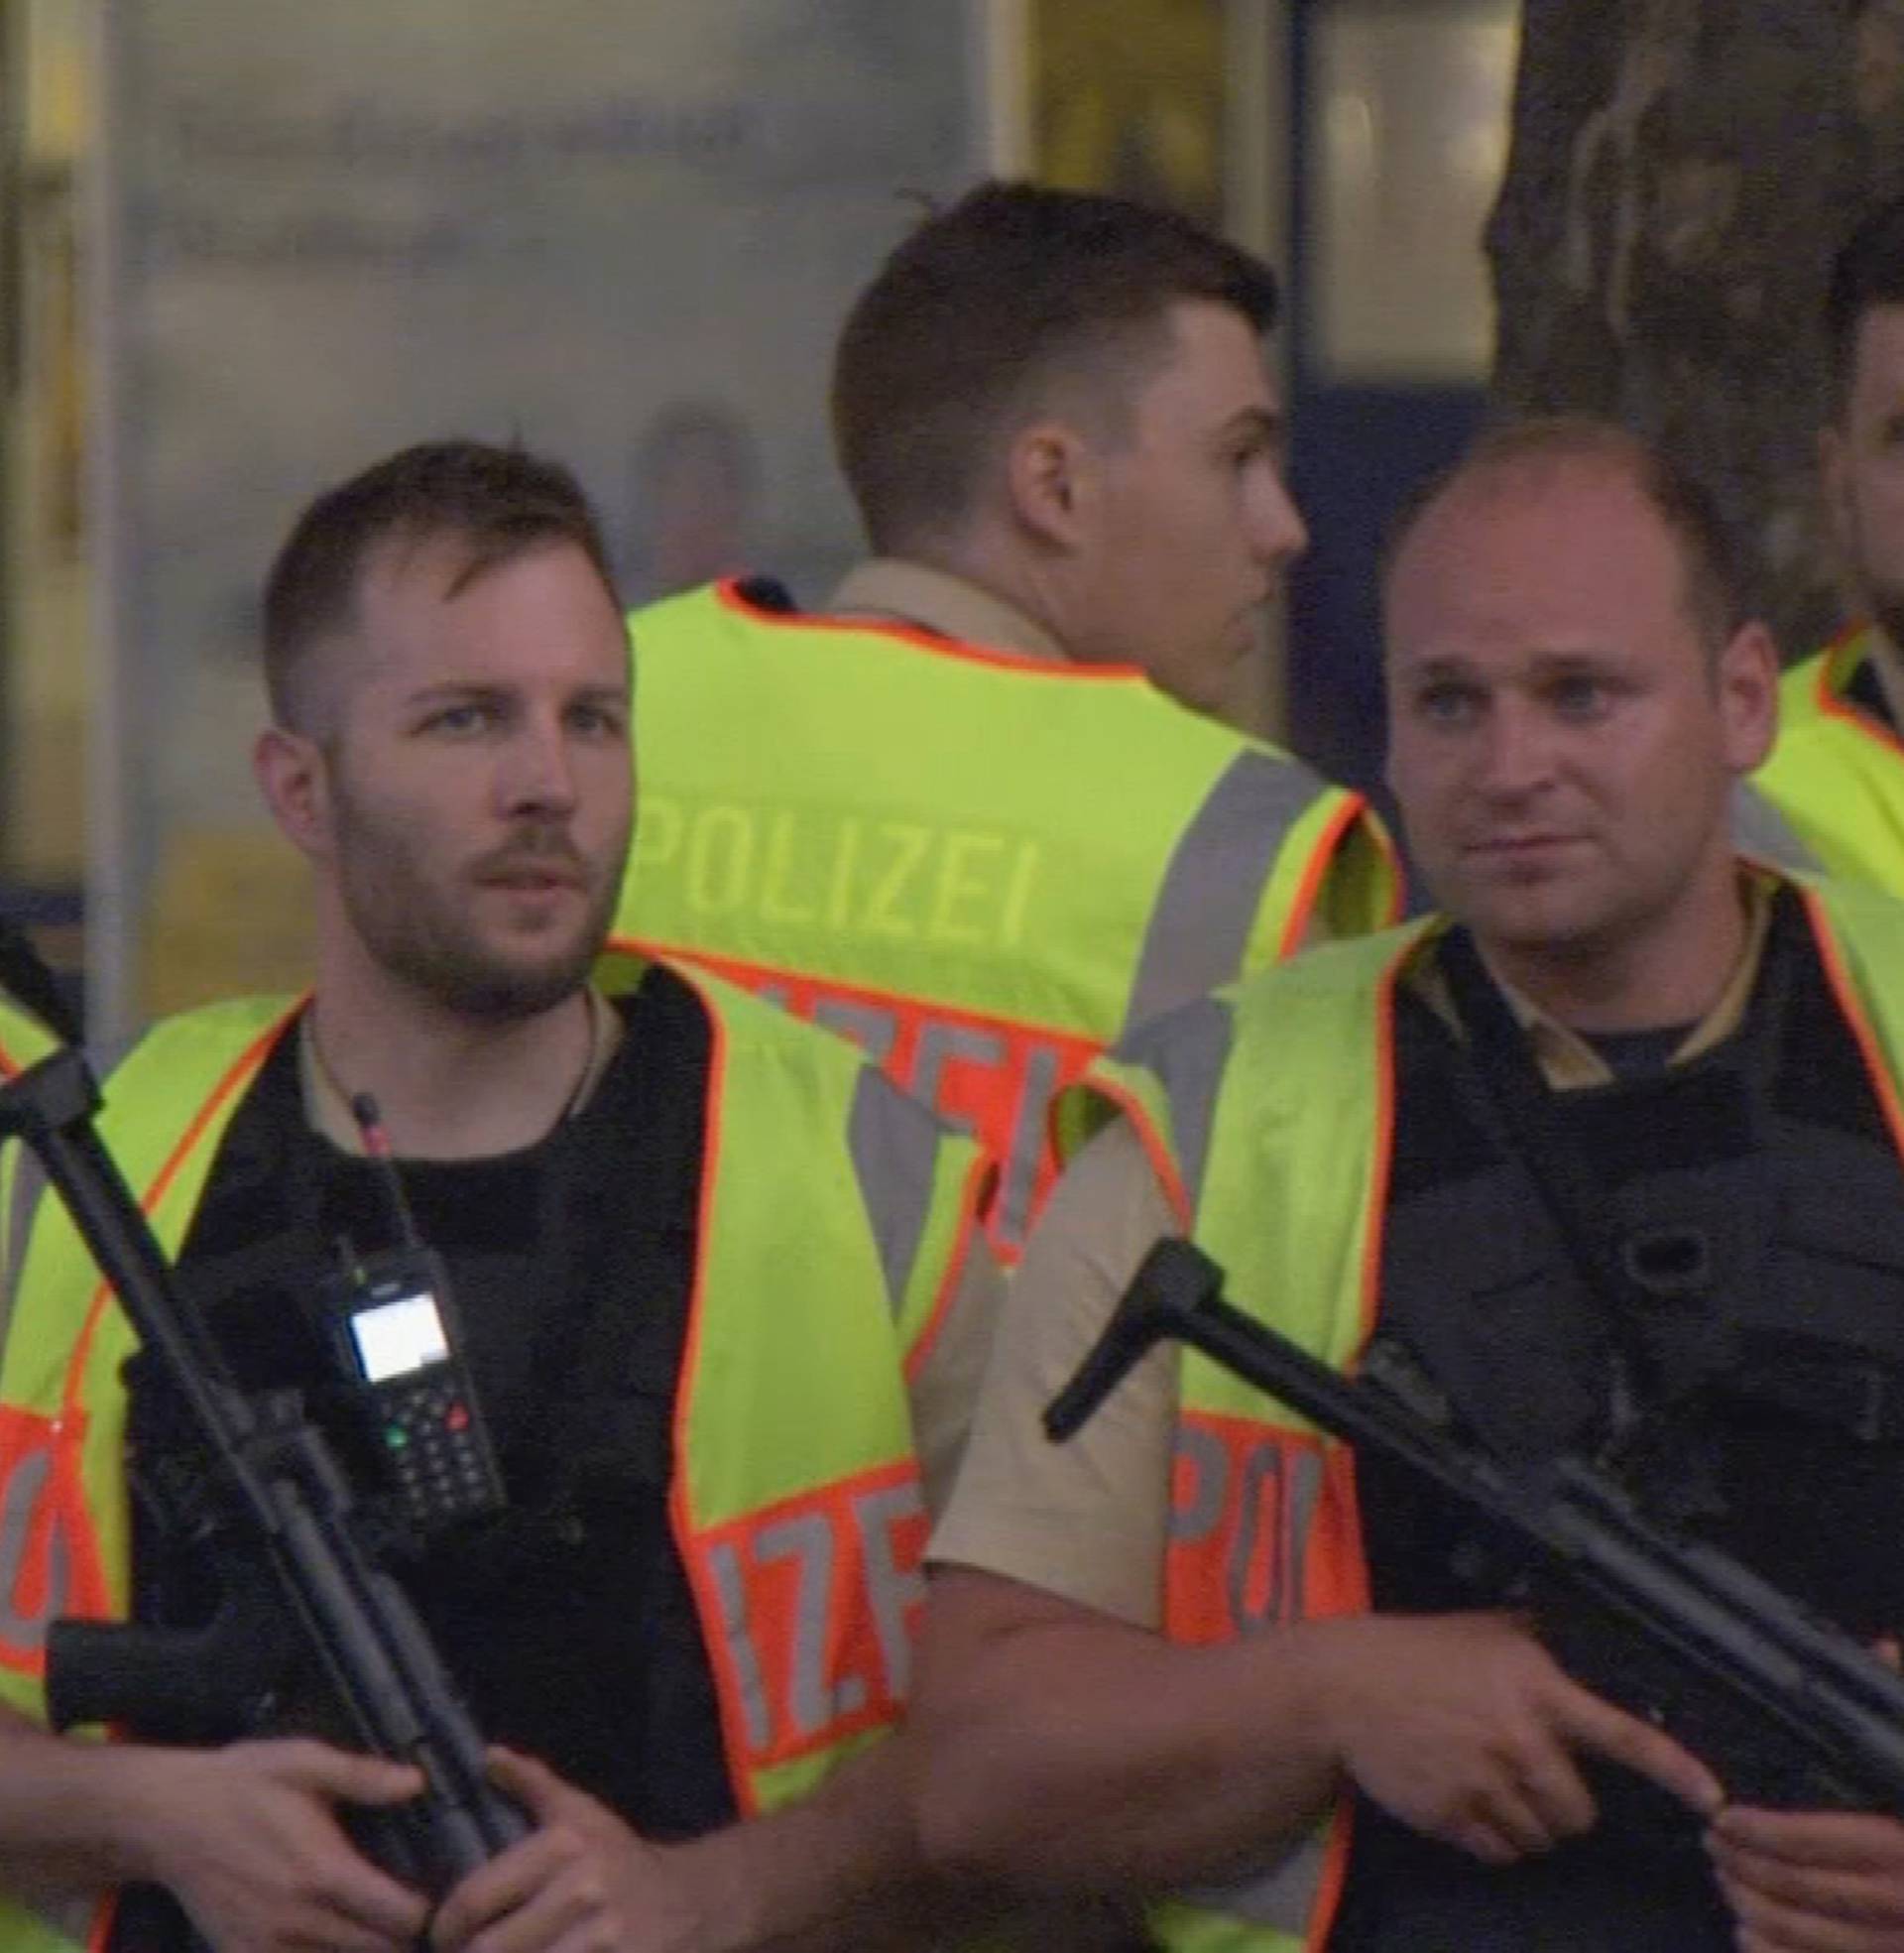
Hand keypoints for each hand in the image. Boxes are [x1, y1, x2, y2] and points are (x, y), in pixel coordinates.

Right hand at [128, 1737, 427, 1951]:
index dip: (429, 1913)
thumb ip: (363, 1776)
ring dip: (367, 1951)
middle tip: (425, 1915)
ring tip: (384, 1925)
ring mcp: (266, 1946)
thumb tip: (418, 1782)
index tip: (443, 1896)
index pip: (399, 1918)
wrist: (166, 1818)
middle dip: (406, 1937)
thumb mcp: (306, 1762)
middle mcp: (298, 1921)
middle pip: (378, 1952)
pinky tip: (338, 1938)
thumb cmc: (244, 1783)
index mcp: (323, 1872)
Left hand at [431, 1749, 702, 1952]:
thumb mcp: (582, 1813)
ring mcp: (601, 1942)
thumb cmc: (621, 1857)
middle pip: (487, 1951)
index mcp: (566, 1846)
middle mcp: (583, 1892)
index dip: (446, 1924)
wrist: (689, 1901)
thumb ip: (532, 1783)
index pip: (475, 1898)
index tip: (444, 1933)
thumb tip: (487, 1756)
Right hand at [1306, 1611, 1722, 1864]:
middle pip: (1580, 1813)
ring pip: (1541, 1838)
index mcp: (1535, 1688)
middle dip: (1563, 1803)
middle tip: (1531, 1774)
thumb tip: (1603, 1647)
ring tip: (1491, 1781)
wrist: (1343, 1685)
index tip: (1714, 1800)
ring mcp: (1482, 1782)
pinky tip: (1468, 1799)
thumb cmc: (1422, 1652)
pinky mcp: (1450, 1815)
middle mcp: (1517, 1738)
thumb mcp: (1488, 1632)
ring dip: (1526, 1822)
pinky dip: (1493, 1838)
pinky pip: (1501, 1852)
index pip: (1621, 1735)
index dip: (1675, 1770)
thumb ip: (1546, 1646)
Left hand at [1710, 1806, 1903, 1950]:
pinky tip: (1744, 1932)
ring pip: (1795, 1931)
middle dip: (1742, 1862)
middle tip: (1712, 1843)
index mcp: (1894, 1851)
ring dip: (1746, 1903)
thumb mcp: (1888, 1828)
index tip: (1723, 1818)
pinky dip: (1764, 1950)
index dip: (1756, 1829)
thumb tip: (1770, 1814)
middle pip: (1795, 1884)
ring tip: (1725, 1879)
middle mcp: (1894, 1904)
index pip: (1806, 1840)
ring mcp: (1887, 1949)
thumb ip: (1843, 1822)